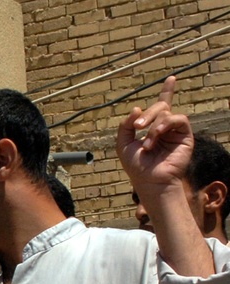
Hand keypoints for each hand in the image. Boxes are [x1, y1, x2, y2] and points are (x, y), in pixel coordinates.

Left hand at [117, 76, 193, 201]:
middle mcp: (165, 127)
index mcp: (152, 128)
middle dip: (146, 115)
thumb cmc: (136, 166)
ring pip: (166, 113)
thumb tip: (138, 107)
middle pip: (159, 107)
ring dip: (153, 125)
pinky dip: (164, 125)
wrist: (150, 180)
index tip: (171, 78)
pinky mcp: (185, 135)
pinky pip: (178, 119)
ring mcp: (175, 131)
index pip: (161, 106)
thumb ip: (125, 125)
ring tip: (147, 143)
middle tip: (137, 126)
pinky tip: (156, 136)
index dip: (167, 91)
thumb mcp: (123, 143)